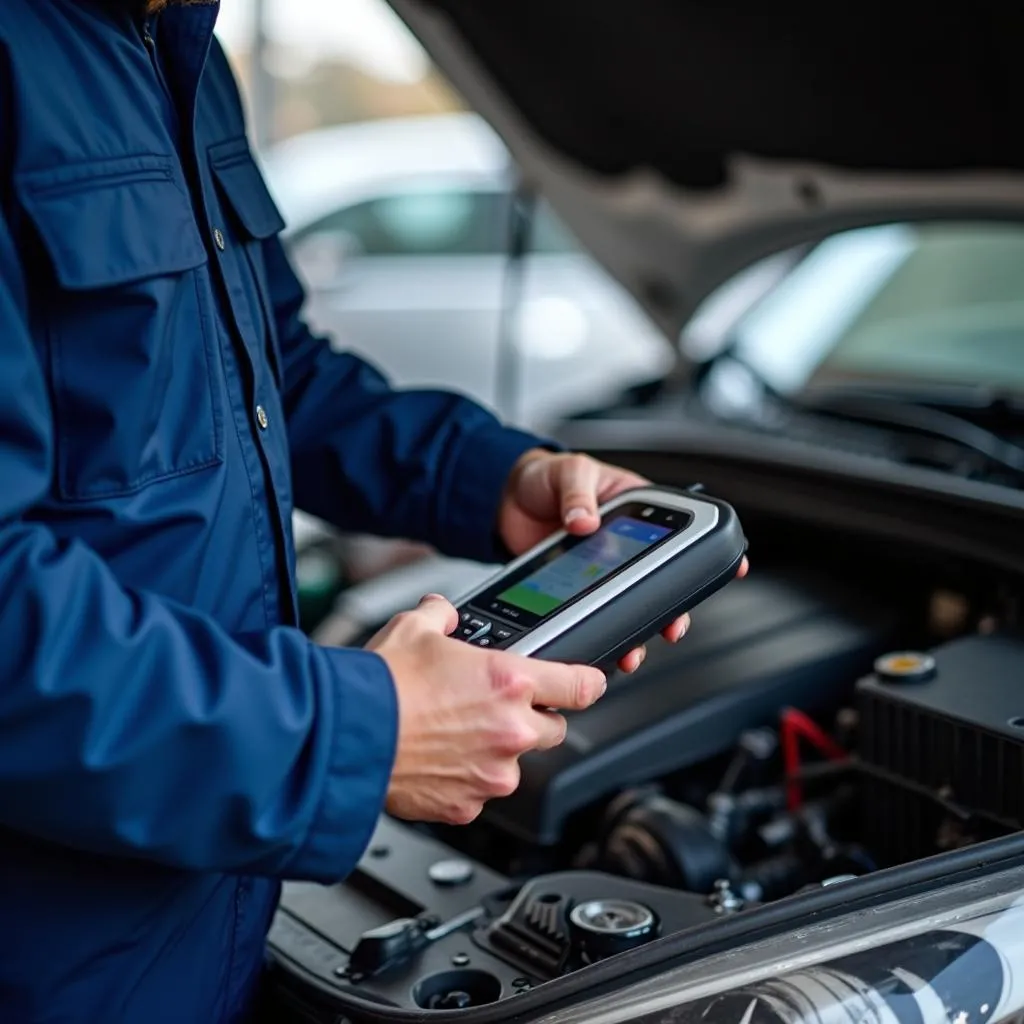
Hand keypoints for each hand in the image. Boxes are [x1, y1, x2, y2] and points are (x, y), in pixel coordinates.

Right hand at [367, 594, 605, 824]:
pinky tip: (437, 761)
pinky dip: (466, 780)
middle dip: (533, 719)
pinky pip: (480, 793)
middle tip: (495, 707)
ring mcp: (491, 774)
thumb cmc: (380, 685)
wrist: (344, 736)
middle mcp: (511, 731)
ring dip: (496, 751)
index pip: (582, 686)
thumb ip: (441, 616)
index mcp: (510, 682)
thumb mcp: (415, 628)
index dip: (589, 683)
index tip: (589, 683)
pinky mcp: (467, 806)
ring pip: (515, 764)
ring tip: (453, 735)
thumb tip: (444, 613)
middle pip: (554, 730)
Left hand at [498, 450, 748, 671]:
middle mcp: (625, 544)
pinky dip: (604, 632)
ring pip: (632, 606)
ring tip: (634, 649)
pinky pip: (597, 614)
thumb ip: (579, 494)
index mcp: (634, 509)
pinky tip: (603, 645)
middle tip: (673, 627)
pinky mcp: (578, 589)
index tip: (731, 566)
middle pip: (661, 582)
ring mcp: (603, 570)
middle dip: (673, 610)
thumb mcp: (568, 472)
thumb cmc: (545, 477)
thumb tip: (585, 520)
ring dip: (638, 630)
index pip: (679, 531)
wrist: (505, 500)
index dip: (706, 550)